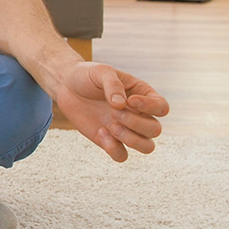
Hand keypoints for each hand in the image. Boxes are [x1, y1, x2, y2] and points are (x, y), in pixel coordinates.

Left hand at [52, 62, 169, 161]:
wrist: (67, 86)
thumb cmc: (88, 76)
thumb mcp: (101, 71)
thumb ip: (113, 85)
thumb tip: (121, 105)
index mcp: (142, 95)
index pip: (162, 107)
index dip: (150, 107)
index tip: (130, 100)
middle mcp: (139, 114)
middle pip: (155, 130)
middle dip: (135, 123)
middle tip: (113, 112)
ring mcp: (126, 129)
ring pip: (147, 147)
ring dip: (131, 139)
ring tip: (111, 126)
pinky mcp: (110, 141)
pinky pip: (122, 156)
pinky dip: (113, 148)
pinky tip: (100, 132)